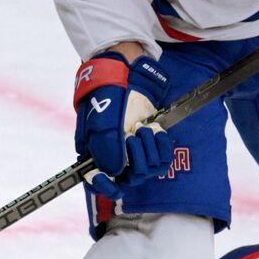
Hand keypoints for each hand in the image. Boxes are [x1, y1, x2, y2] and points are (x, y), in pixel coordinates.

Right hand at [73, 52, 173, 198]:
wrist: (126, 70)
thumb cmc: (107, 93)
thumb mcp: (101, 121)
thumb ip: (106, 149)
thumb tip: (114, 173)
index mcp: (94, 152)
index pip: (98, 184)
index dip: (105, 188)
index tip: (113, 184)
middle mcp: (114, 154)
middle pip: (129, 179)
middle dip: (134, 161)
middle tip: (131, 137)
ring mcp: (134, 149)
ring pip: (147, 170)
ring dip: (148, 150)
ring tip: (141, 129)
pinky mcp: (152, 141)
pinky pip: (163, 159)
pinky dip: (162, 146)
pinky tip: (156, 132)